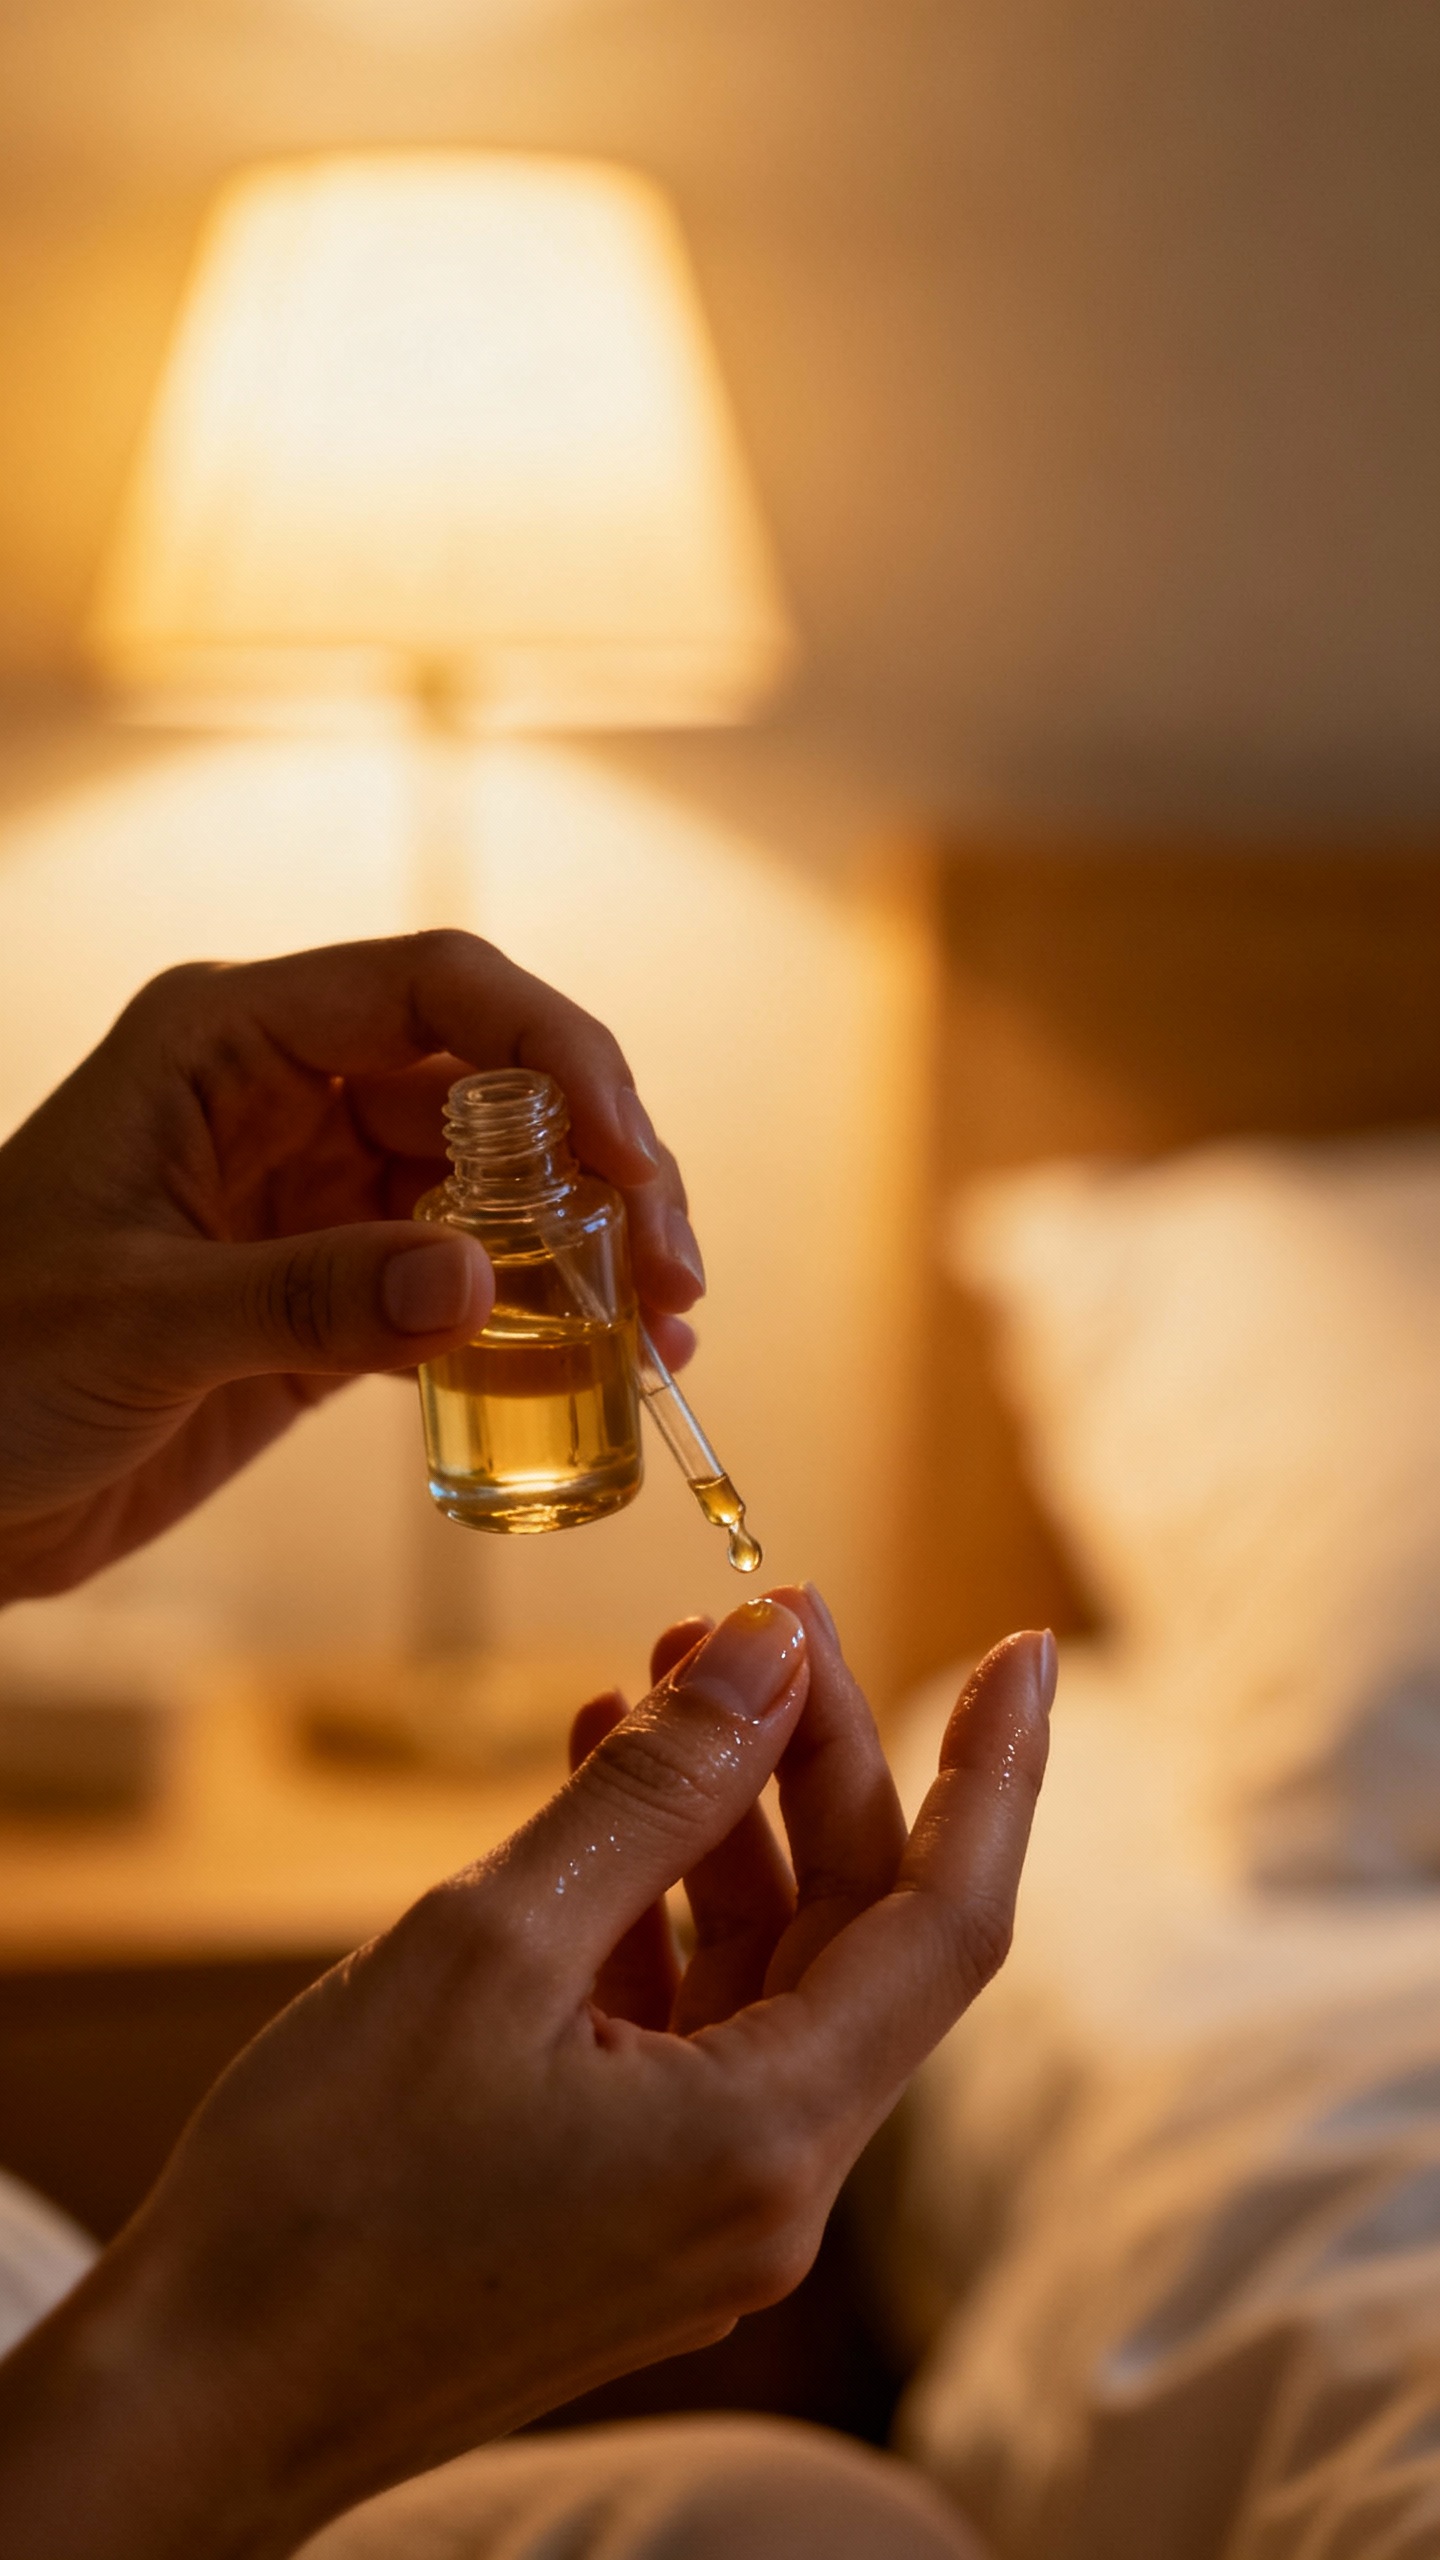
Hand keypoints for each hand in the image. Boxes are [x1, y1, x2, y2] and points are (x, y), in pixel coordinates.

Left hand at [0, 931, 702, 1603]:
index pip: (436, 988)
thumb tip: (482, 1286)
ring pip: (498, 1189)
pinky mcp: (329, 1299)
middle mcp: (287, 1098)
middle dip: (604, 1165)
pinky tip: (610, 1366)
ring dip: (591, 1250)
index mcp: (227, 1041)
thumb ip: (306, 1298)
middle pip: (496, 1086)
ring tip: (669, 1331)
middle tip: (674, 1269)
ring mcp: (314, 1199)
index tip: (628, 1156)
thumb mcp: (132, 1322)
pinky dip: (540, 1323)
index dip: (556, 1052)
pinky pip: (463, 1289)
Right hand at [0, 1591, 1054, 2559]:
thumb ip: (657, 1790)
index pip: (952, 1919)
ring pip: (768, 1972)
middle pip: (852, 1931)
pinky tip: (593, 1806)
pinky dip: (659, 1908)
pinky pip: (690, 2027)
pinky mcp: (631, 2208)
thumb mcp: (493, 1943)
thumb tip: (769, 1654)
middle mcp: (769, 2188)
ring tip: (655, 1687)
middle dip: (812, 1761)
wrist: (195, 2403)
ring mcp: (702, 2207)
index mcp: (770, 2140)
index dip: (998, 1767)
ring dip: (724, 1823)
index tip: (1023, 1648)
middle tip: (754, 1623)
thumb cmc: (324, 2191)